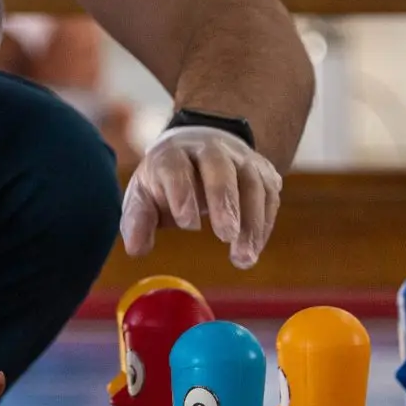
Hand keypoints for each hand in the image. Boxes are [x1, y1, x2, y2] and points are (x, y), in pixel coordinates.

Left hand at [119, 126, 283, 269]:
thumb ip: (138, 220)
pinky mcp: (262, 171)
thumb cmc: (167, 180)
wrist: (199, 149)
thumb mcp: (144, 195)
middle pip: (220, 168)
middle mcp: (209, 149)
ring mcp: (240, 158)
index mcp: (173, 154)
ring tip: (244, 256)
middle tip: (226, 236)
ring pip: (252, 181)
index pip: (176, 167)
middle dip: (224, 201)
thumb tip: (135, 248)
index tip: (187, 224)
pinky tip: (255, 246)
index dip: (182, 193)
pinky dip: (265, 221)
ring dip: (252, 220)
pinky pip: (269, 193)